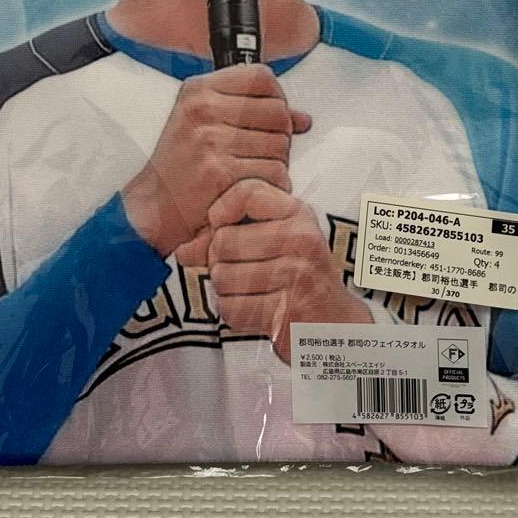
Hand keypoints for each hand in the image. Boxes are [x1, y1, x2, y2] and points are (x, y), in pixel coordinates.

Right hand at [122, 63, 310, 257]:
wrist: (155, 208)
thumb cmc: (182, 166)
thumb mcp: (205, 124)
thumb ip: (253, 113)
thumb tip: (303, 118)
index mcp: (198, 90)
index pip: (261, 77)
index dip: (276, 97)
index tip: (269, 116)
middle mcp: (203, 109)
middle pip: (278, 112)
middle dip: (279, 136)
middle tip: (258, 153)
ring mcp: (211, 140)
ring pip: (281, 144)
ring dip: (277, 164)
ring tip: (250, 172)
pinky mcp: (221, 172)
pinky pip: (275, 173)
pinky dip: (273, 186)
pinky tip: (251, 188)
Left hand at [206, 180, 370, 362]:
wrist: (336, 325)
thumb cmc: (298, 276)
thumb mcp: (276, 241)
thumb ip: (229, 235)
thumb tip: (182, 251)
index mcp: (298, 214)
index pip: (246, 192)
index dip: (221, 210)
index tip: (221, 226)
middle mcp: (301, 239)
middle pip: (223, 241)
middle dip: (220, 261)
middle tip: (241, 269)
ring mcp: (297, 274)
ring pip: (222, 277)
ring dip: (227, 290)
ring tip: (252, 290)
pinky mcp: (287, 311)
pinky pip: (231, 309)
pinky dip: (235, 313)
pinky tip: (257, 309)